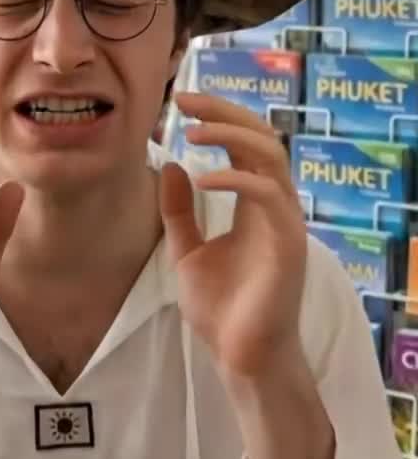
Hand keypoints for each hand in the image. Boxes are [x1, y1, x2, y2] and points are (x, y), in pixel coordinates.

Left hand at [159, 91, 306, 378]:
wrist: (240, 358)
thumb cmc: (222, 310)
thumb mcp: (187, 251)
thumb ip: (180, 211)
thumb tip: (170, 166)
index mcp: (255, 204)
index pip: (245, 144)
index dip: (217, 117)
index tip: (181, 102)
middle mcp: (275, 205)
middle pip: (262, 137)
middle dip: (225, 112)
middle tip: (185, 100)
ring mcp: (284, 221)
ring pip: (271, 155)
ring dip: (232, 135)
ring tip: (193, 132)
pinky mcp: (287, 241)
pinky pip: (268, 193)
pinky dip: (237, 178)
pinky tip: (203, 180)